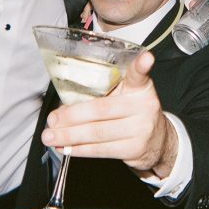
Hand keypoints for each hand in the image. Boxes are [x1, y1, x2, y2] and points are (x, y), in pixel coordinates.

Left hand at [42, 51, 177, 178]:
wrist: (158, 142)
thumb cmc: (133, 114)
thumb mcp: (126, 96)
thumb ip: (103, 94)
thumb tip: (64, 108)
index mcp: (140, 88)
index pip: (139, 74)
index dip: (142, 65)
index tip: (146, 58)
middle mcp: (144, 106)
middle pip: (102, 109)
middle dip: (72, 116)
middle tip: (52, 119)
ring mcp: (141, 129)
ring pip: (97, 133)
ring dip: (70, 136)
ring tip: (50, 136)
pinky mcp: (134, 149)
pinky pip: (101, 150)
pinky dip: (79, 149)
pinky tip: (66, 148)